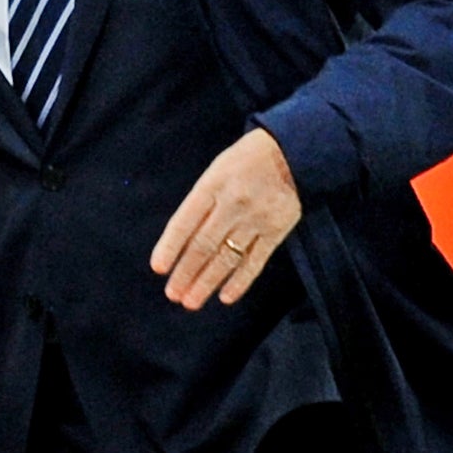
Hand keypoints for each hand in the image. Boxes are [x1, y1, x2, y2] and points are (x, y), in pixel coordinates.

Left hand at [149, 128, 301, 308]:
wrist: (294, 151)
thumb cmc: (245, 161)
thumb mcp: (216, 171)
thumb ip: (201, 203)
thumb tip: (181, 241)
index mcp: (212, 185)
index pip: (185, 221)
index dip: (170, 246)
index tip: (158, 268)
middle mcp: (233, 203)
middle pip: (204, 244)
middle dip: (186, 272)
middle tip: (173, 294)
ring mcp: (257, 219)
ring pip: (227, 257)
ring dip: (207, 282)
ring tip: (191, 301)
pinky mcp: (277, 231)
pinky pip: (256, 261)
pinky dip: (240, 281)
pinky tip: (225, 297)